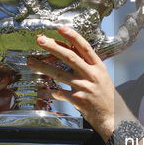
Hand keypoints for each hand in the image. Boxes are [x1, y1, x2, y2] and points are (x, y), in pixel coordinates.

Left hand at [26, 26, 114, 140]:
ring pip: (60, 74)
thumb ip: (87, 64)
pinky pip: (59, 94)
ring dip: (43, 67)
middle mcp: (91, 75)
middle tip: (41, 40)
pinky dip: (48, 92)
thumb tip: (71, 51)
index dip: (72, 36)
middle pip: (70, 57)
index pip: (84, 47)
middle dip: (53, 47)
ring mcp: (84, 87)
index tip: (61, 28)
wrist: (112, 116)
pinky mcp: (77, 100)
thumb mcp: (101, 76)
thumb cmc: (105, 96)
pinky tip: (40, 91)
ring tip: (31, 61)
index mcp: (98, 67)